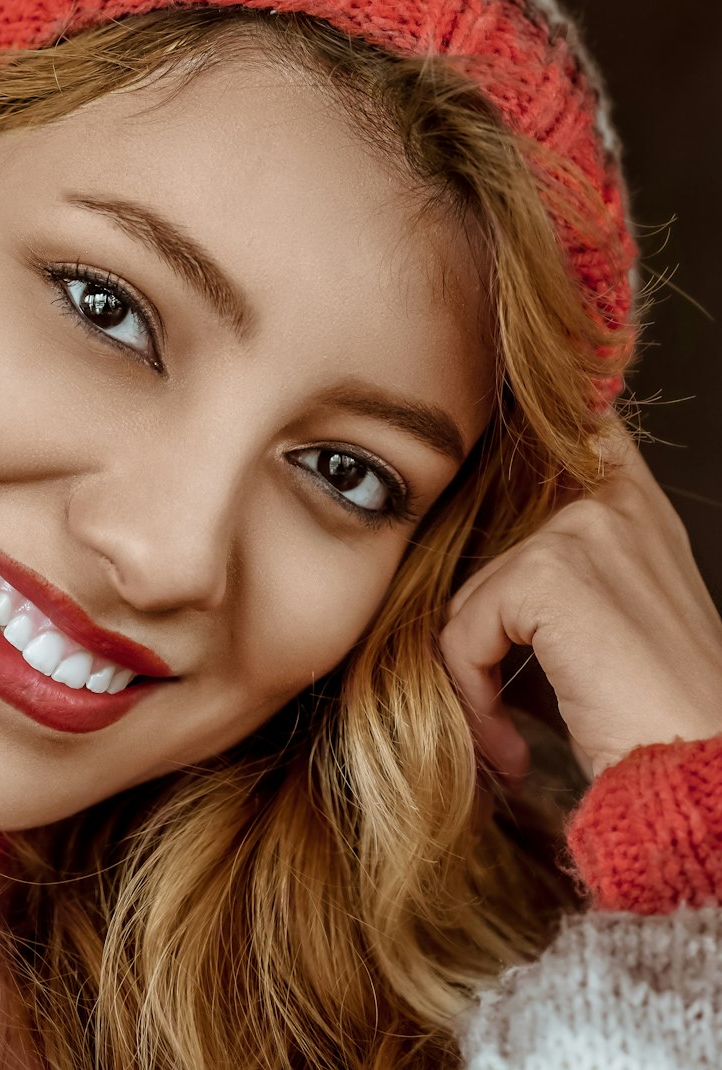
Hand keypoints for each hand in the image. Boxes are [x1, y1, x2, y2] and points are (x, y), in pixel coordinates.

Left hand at [438, 418, 721, 785]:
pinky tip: (512, 744)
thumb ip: (563, 577)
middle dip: (477, 630)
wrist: (699, 777)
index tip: (498, 382)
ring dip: (475, 679)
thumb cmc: (660, 723)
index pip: (573, 424)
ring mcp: (583, 532)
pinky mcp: (549, 573)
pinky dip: (473, 696)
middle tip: (499, 709)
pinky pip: (462, 632)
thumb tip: (474, 581)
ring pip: (471, 596)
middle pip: (487, 535)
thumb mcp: (616, 628)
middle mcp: (615, 505)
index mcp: (638, 510)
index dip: (530, 417)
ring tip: (511, 738)